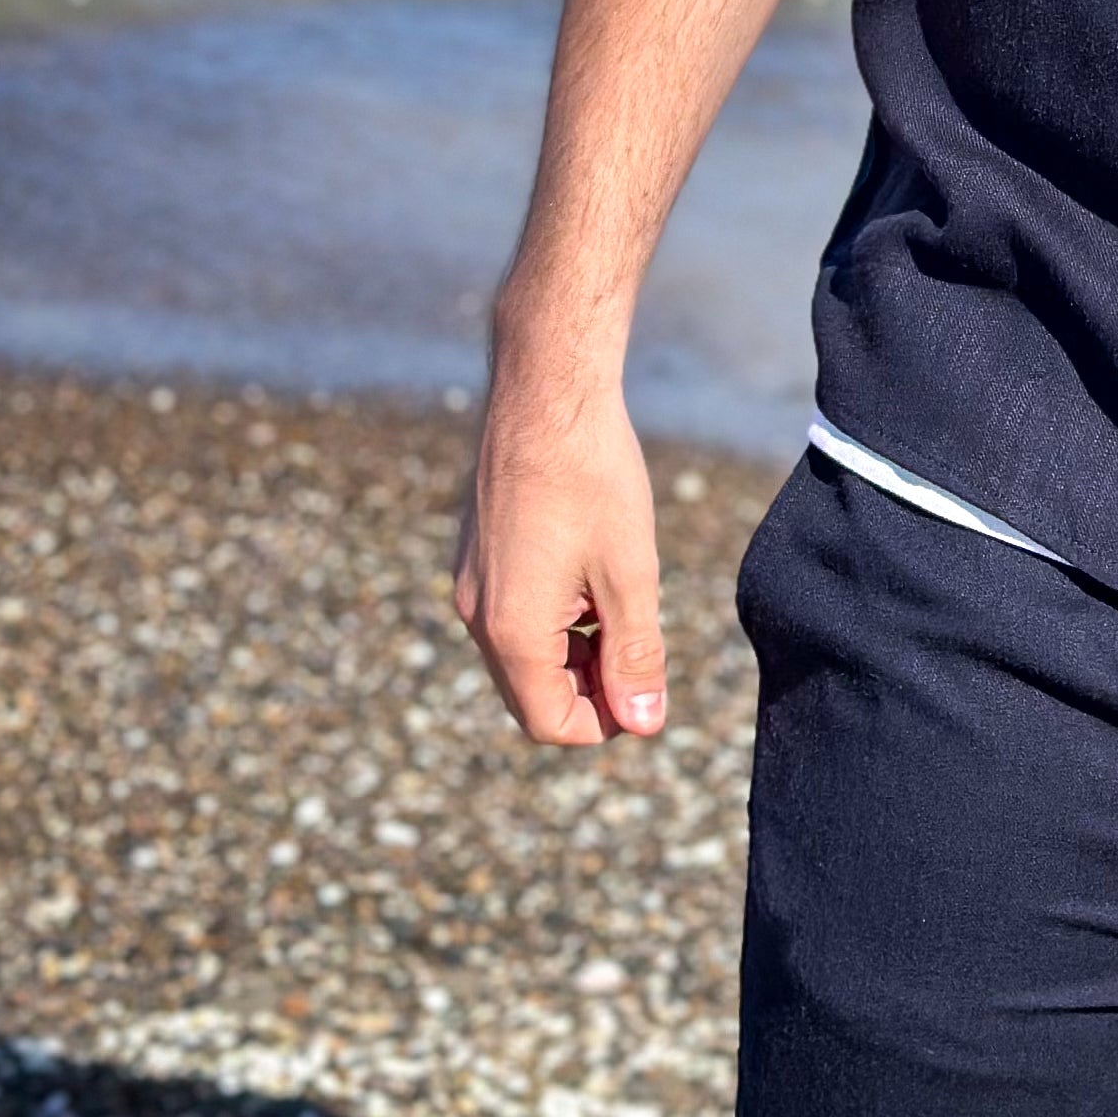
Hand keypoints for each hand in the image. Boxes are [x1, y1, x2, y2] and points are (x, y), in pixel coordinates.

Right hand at [452, 364, 666, 745]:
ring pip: (522, 654)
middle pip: (531, 694)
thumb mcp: (630, 573)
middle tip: (640, 641)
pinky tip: (592, 569)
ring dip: (574, 650)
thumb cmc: (593, 477)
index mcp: (512, 630)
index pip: (551, 722)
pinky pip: (512, 614)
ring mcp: (470, 583)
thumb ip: (636, 655)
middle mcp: (476, 615)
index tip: (647, 685)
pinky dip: (555, 616)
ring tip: (621, 598)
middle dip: (589, 688)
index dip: (606, 721)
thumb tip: (644, 724)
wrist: (545, 392)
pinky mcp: (476, 555)